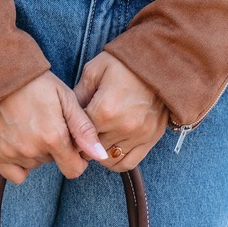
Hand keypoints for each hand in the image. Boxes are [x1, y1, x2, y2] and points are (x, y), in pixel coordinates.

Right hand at [0, 71, 107, 183]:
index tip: (72, 144)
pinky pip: (15, 175)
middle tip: (45, 123)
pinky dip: (19, 164)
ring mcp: (12, 154)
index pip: (74, 169)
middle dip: (54, 149)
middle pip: (53, 163)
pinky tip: (18, 143)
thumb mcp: (66, 98)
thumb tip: (100, 155)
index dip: (77, 159)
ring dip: (36, 152)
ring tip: (29, 126)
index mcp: (53, 137)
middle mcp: (32, 150)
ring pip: (35, 165)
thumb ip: (84, 129)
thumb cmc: (35, 83)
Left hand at [73, 52, 168, 171]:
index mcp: (104, 110)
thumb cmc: (124, 64)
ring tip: (96, 142)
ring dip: (99, 154)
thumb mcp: (94, 71)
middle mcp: (122, 127)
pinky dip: (116, 162)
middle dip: (83, 145)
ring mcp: (138, 135)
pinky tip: (111, 151)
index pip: (78, 135)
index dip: (70, 135)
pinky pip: (128, 163)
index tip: (69, 131)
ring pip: (108, 159)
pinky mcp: (150, 140)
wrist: (161, 63)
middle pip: (91, 149)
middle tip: (81, 136)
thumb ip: (77, 95)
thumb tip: (66, 115)